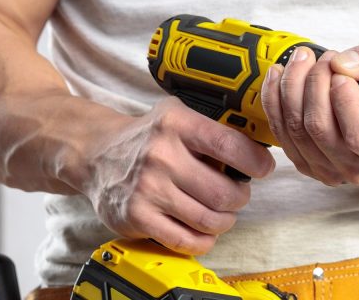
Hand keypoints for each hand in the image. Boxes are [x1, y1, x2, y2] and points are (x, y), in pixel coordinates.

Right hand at [63, 97, 274, 254]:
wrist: (96, 153)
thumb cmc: (147, 137)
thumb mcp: (177, 116)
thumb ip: (212, 129)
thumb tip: (258, 149)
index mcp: (176, 125)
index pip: (230, 146)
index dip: (255, 162)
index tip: (262, 167)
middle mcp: (161, 156)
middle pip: (224, 192)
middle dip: (240, 197)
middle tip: (237, 194)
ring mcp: (148, 189)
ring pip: (209, 220)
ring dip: (225, 220)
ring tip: (221, 211)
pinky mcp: (137, 217)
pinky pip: (185, 240)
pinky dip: (204, 240)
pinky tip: (204, 229)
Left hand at [260, 42, 358, 185]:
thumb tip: (341, 64)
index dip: (344, 101)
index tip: (341, 74)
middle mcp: (357, 169)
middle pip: (320, 129)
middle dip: (315, 83)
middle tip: (324, 59)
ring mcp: (328, 170)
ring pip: (296, 128)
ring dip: (292, 85)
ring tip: (304, 59)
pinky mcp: (304, 163)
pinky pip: (280, 131)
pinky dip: (274, 98)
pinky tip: (280, 74)